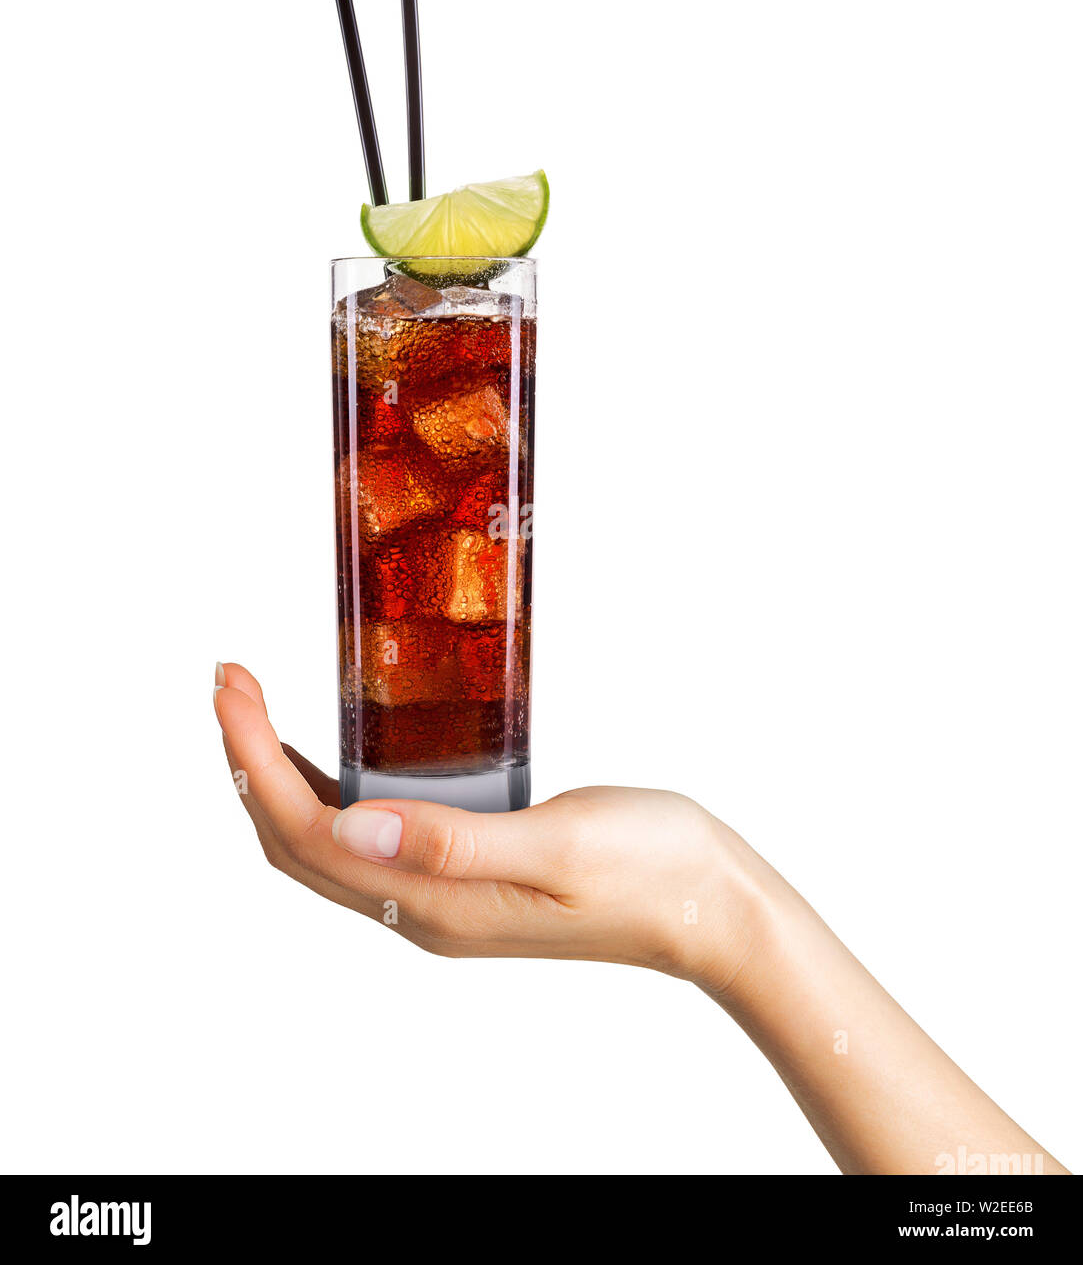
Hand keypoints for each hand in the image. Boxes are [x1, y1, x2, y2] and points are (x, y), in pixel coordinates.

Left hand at [214, 661, 761, 985]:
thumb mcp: (557, 844)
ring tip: (260, 709)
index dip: (252, 762)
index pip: (306, 834)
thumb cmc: (651, 871)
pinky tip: (335, 755)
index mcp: (435, 901)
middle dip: (247, 764)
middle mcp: (424, 907)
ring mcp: (442, 898)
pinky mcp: (466, 877)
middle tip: (232, 683)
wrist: (711, 909)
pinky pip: (368, 840)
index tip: (232, 689)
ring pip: (327, 845)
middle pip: (297, 844)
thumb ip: (453, 841)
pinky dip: (329, 793)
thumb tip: (349, 824)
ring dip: (278, 779)